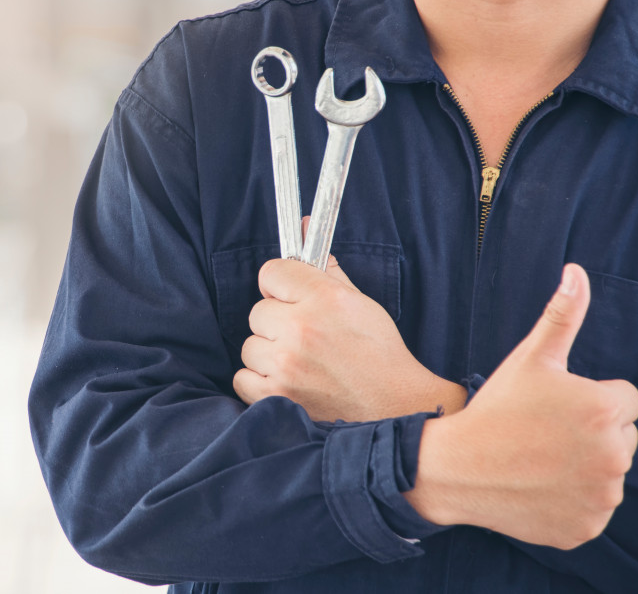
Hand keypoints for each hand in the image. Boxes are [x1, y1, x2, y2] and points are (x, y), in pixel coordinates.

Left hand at [233, 224, 465, 421]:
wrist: (395, 409)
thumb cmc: (378, 353)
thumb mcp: (359, 301)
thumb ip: (326, 267)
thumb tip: (303, 227)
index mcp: (324, 298)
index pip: (271, 272)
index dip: (280, 285)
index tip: (291, 297)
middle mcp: (301, 328)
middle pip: (257, 310)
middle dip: (276, 321)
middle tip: (303, 336)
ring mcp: (286, 365)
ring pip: (249, 345)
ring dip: (268, 353)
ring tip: (299, 362)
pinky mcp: (276, 397)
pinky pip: (242, 378)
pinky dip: (258, 381)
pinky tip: (286, 381)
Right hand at [405, 264, 637, 549]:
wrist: (455, 468)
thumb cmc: (494, 409)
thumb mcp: (529, 358)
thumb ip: (563, 314)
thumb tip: (577, 272)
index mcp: (605, 410)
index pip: (623, 401)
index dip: (587, 399)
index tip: (552, 407)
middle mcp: (614, 457)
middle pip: (621, 438)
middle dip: (591, 433)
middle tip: (543, 433)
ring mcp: (602, 498)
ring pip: (608, 474)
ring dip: (584, 467)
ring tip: (539, 458)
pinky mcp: (588, 527)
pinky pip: (593, 508)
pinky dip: (572, 500)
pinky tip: (539, 485)